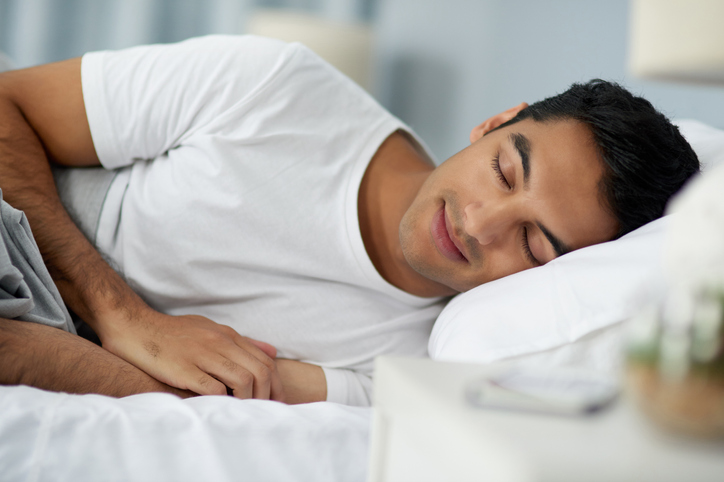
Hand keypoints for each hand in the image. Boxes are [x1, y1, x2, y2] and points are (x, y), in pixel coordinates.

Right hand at [98, 309, 284, 400]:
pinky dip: (224, 400)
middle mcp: (220, 343)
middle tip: (263, 410)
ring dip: (248, 399)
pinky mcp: (185, 369)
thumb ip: (241, 341)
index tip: (275, 400)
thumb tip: (272, 352)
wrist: (135, 327)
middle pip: (260, 371)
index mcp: (228, 335)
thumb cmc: (173, 333)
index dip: (276, 384)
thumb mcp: (211, 329)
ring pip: (243, 380)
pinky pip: (215, 388)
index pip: (265, 360)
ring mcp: (203, 355)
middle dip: (267, 395)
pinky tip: (221, 407)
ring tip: (244, 411)